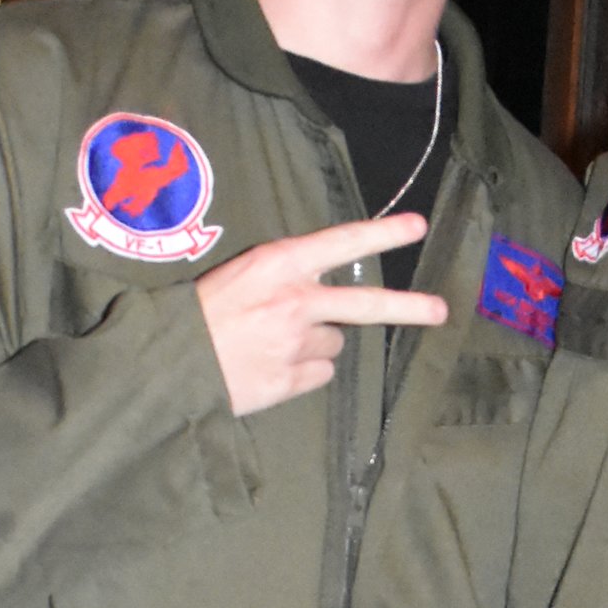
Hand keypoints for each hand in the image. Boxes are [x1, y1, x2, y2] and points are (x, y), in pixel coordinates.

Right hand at [198, 215, 447, 414]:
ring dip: (316, 344)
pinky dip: (304, 371)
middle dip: (409, 307)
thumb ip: (286, 278)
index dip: (383, 234)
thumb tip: (322, 295)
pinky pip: (319, 374)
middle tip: (441, 311)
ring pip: (334, 343)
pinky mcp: (292, 381)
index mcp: (279, 264)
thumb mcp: (240, 274)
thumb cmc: (198, 312)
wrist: (166, 362)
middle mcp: (296, 301)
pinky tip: (274, 368)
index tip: (418, 226)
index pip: (342, 243)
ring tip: (276, 344)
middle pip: (366, 304)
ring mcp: (296, 344)